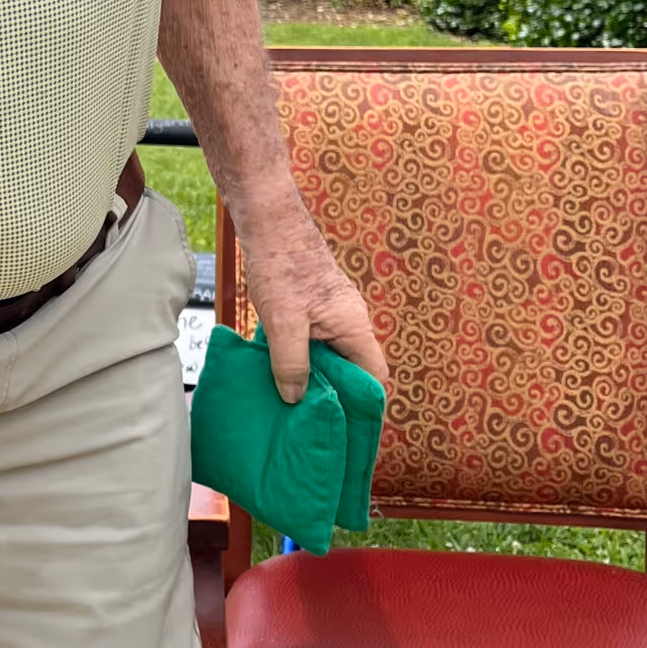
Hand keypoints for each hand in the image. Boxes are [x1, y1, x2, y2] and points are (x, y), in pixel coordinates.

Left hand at [240, 204, 386, 404]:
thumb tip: (296, 398)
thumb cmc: (282, 266)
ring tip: (292, 398)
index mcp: (354, 327)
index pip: (374, 376)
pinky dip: (301, 356)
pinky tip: (279, 368)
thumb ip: (292, 363)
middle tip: (310, 417)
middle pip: (353, 368)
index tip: (343, 424)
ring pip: (331, 355)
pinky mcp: (315, 307)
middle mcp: (351, 321)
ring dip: (314, 375)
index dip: (363, 402)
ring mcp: (333, 313)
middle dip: (335, 392)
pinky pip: (316, 341)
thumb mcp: (284, 322)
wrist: (271, 224)